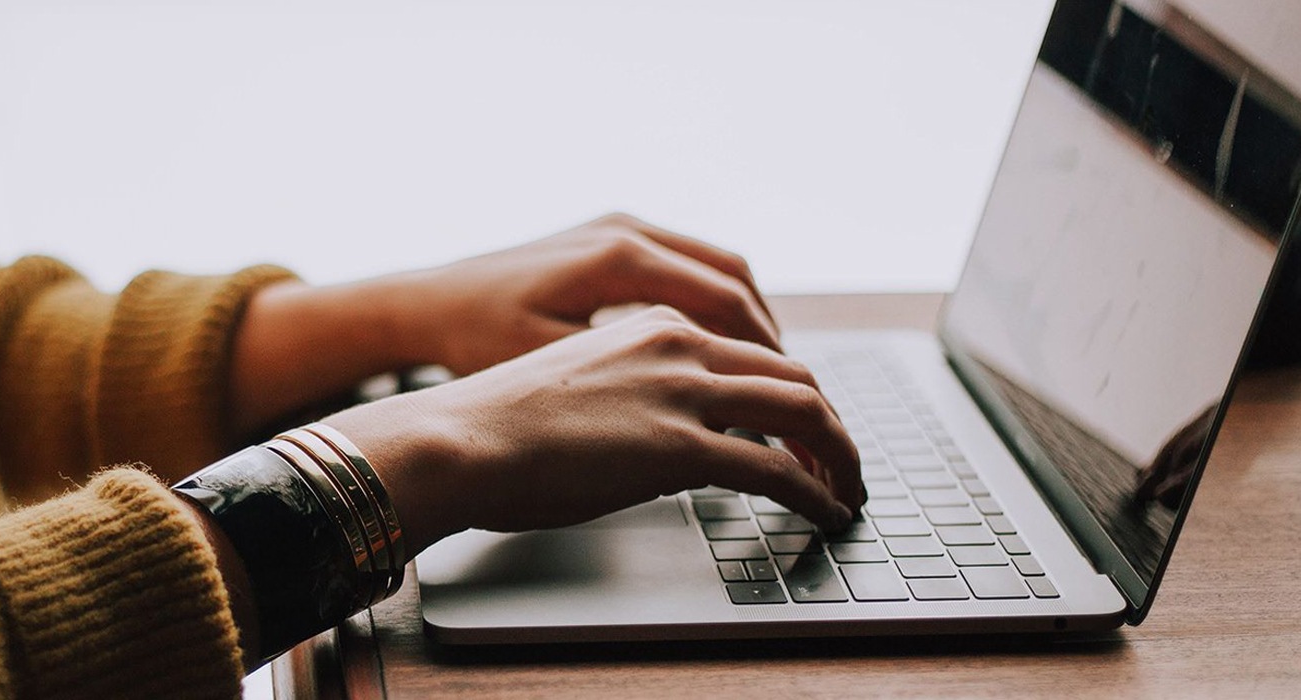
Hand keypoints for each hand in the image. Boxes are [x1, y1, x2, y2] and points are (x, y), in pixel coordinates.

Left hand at [228, 213, 779, 438]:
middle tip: (798, 396)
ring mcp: (618, 228)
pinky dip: (715, 305)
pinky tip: (718, 350)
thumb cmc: (475, 342)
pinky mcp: (607, 238)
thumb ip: (632, 385)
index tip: (794, 404)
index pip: (728, 305)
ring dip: (749, 321)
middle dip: (772, 342)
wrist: (422, 305)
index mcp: (620, 258)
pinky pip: (686, 266)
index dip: (770, 360)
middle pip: (735, 280)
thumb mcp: (554, 369)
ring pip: (717, 269)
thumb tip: (708, 416)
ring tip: (769, 377)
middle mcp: (627, 231)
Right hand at [325, 305, 862, 551]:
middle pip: (792, 373)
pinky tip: (825, 511)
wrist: (457, 438)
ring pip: (803, 410)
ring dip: (838, 454)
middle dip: (829, 422)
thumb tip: (654, 434)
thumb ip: (629, 389)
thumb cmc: (494, 422)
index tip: (801, 424)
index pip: (750, 347)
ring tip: (847, 489)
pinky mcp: (680, 446)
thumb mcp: (574, 380)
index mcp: (651, 323)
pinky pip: (778, 469)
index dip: (789, 388)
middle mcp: (677, 343)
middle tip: (841, 460)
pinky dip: (815, 491)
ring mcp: (682, 392)